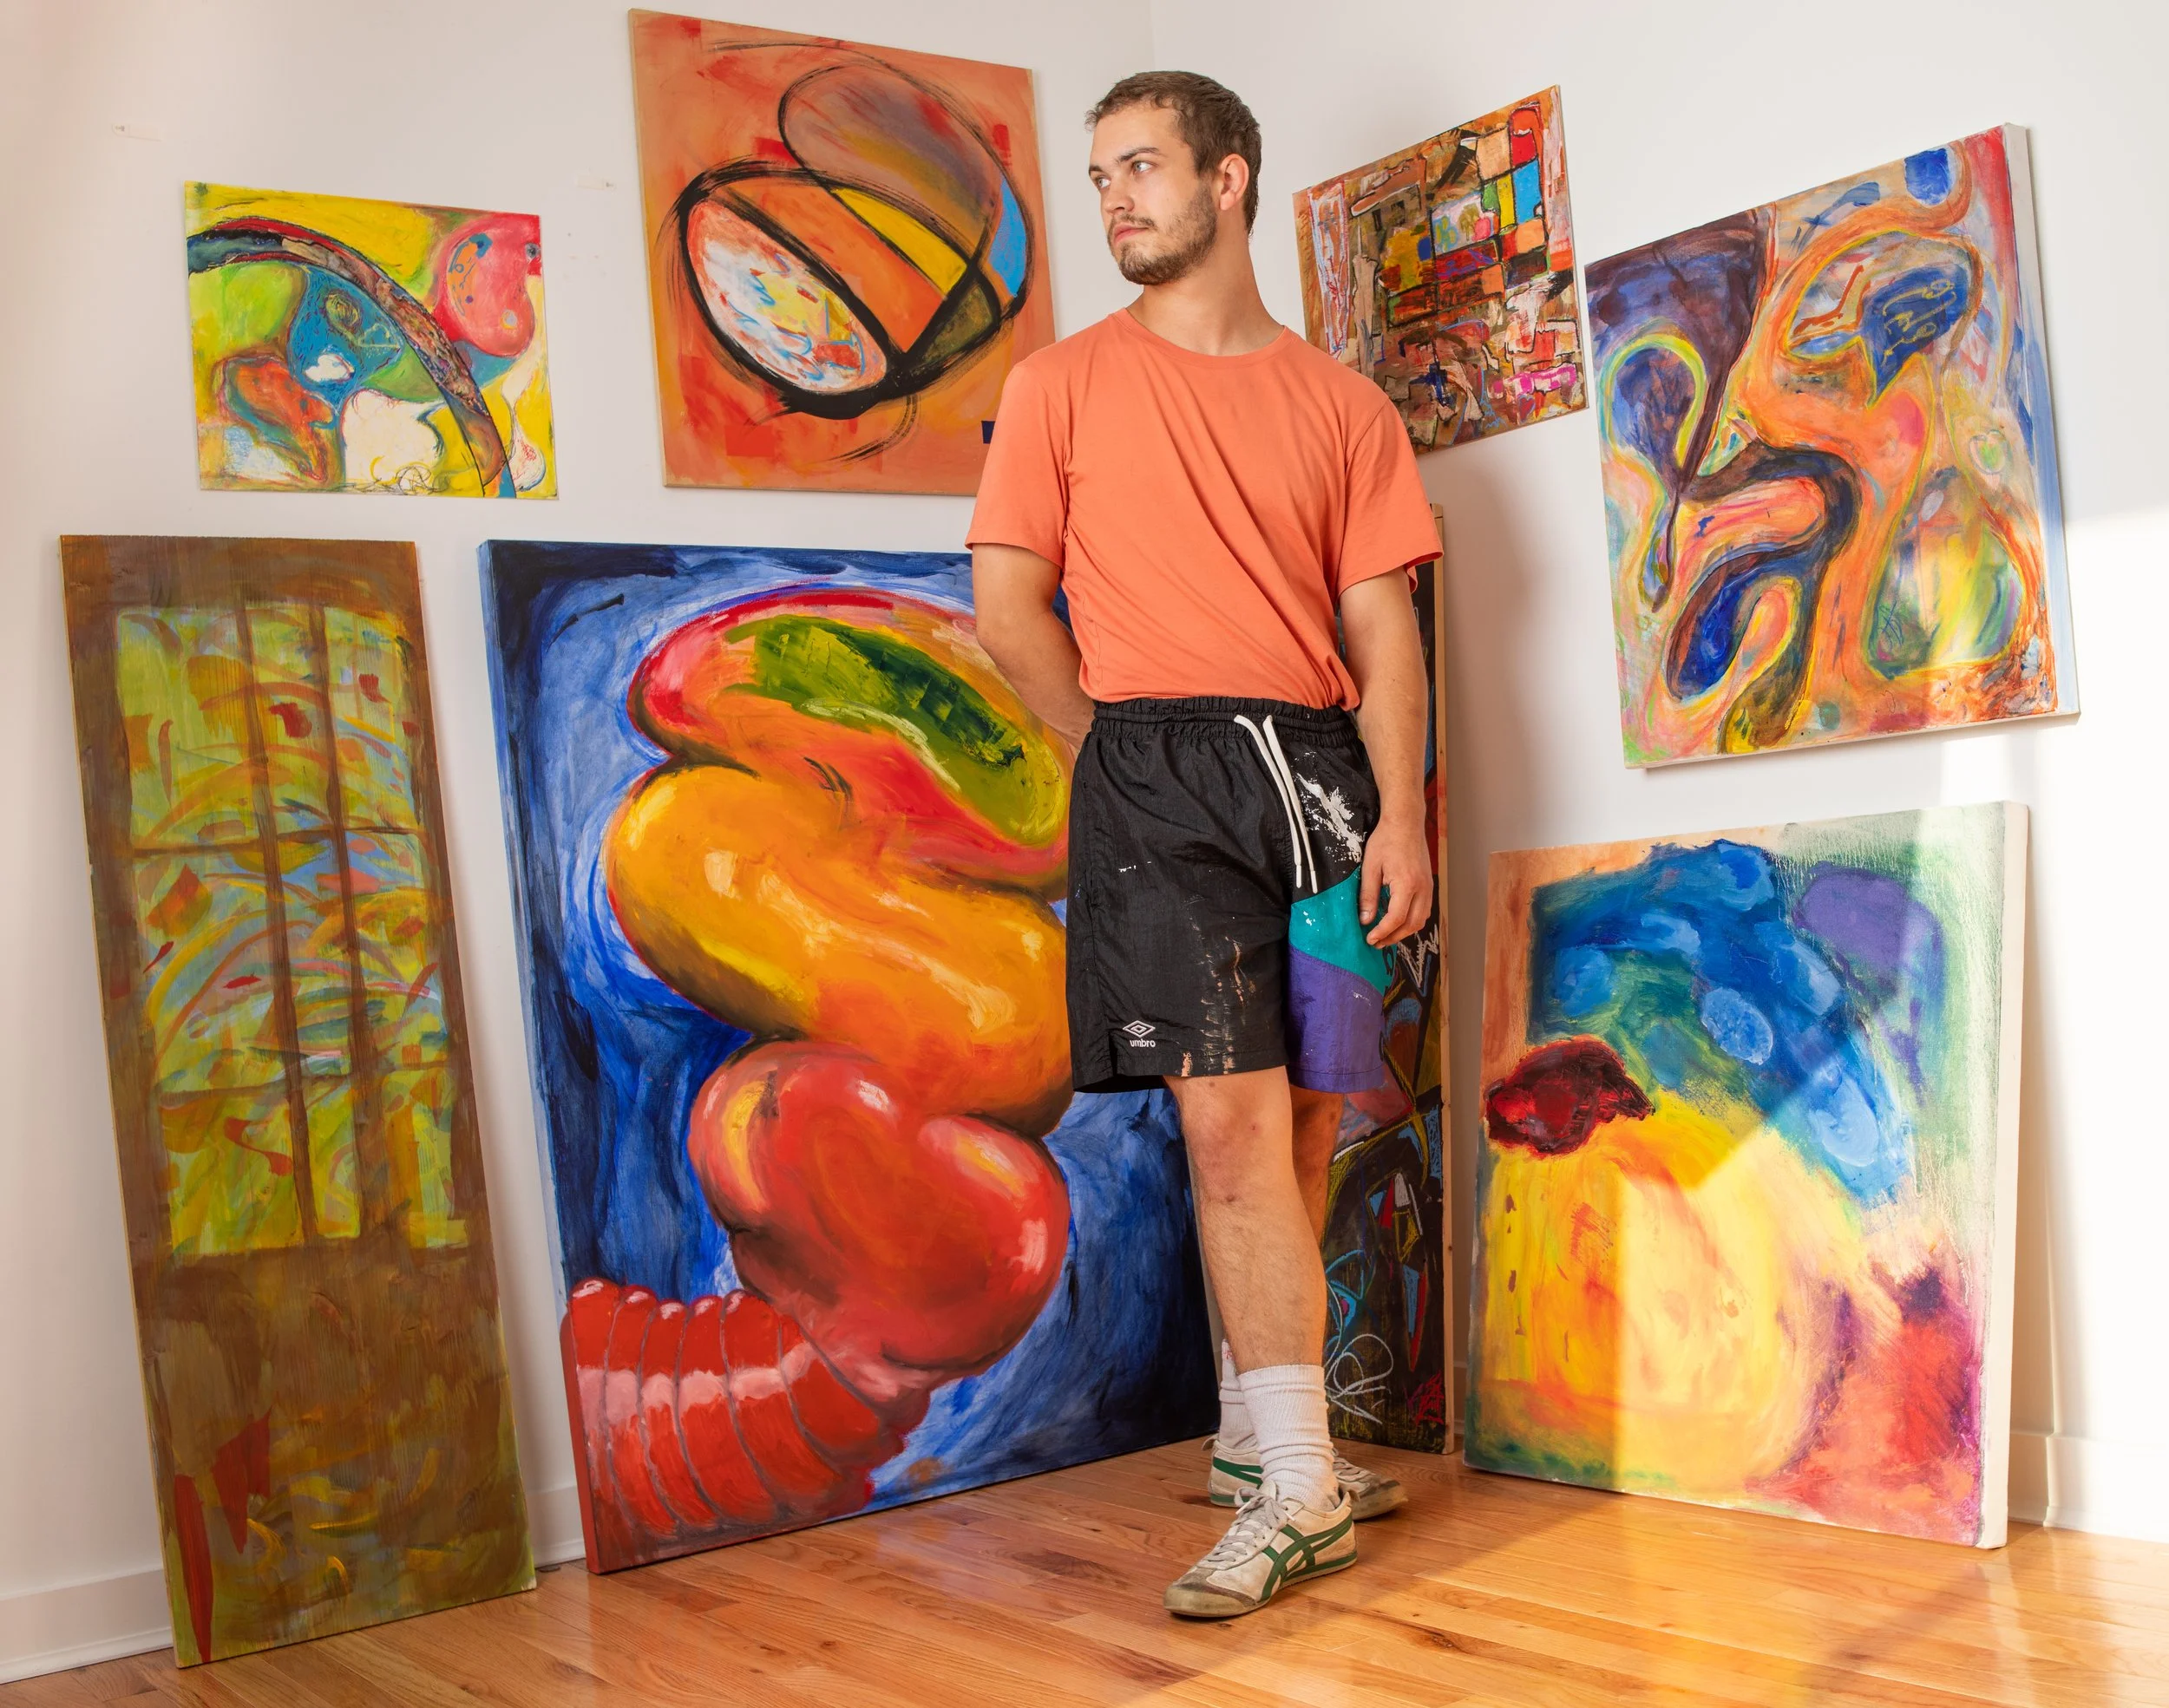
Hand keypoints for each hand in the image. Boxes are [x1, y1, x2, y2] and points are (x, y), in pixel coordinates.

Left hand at [1359, 809, 1432, 947]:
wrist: (1406, 823)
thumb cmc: (1386, 841)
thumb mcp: (1370, 867)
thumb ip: (1368, 895)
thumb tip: (1365, 919)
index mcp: (1407, 884)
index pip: (1396, 918)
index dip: (1382, 932)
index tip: (1370, 939)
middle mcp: (1422, 888)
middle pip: (1412, 924)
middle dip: (1394, 937)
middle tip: (1376, 942)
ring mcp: (1428, 887)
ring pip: (1421, 919)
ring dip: (1404, 931)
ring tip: (1386, 935)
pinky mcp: (1428, 884)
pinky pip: (1424, 910)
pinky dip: (1412, 920)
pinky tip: (1398, 921)